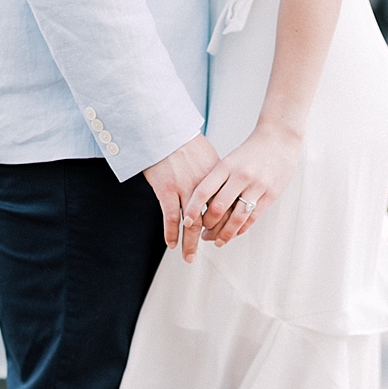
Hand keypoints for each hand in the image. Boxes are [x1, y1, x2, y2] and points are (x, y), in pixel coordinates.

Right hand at [143, 133, 220, 261]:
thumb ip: (212, 173)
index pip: (225, 204)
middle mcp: (203, 185)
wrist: (161, 130)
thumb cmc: (181, 141)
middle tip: (212, 250)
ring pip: (191, 222)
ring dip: (190, 242)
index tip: (224, 233)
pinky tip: (172, 244)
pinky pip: (171, 217)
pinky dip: (171, 233)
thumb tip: (219, 186)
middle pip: (212, 217)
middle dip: (212, 237)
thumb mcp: (205, 155)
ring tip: (189, 258)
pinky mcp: (166, 190)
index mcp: (216, 176)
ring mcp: (184, 188)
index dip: (225, 221)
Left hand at [189, 123, 301, 247]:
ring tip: (216, 241)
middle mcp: (240, 176)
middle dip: (207, 225)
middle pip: (218, 208)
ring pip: (237, 218)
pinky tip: (233, 234)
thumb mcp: (229, 161)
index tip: (186, 222)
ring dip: (224, 233)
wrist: (280, 139)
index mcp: (225, 166)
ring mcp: (257, 186)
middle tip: (202, 233)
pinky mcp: (271, 194)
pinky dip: (241, 229)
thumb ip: (216, 181)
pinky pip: (253, 218)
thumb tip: (199, 207)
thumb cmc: (250, 152)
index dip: (192, 210)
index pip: (203, 192)